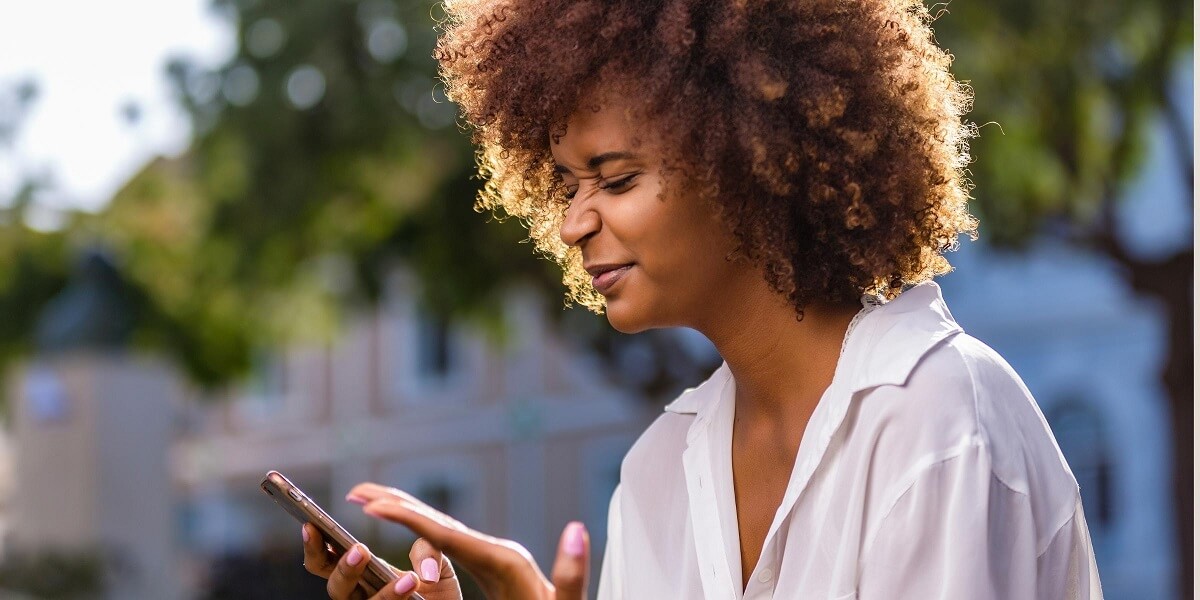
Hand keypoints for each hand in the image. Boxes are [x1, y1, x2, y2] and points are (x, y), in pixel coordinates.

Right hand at [301, 521, 459, 599]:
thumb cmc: (437, 589)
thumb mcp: (435, 563)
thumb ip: (426, 551)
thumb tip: (420, 560)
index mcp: (361, 573)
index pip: (326, 561)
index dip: (314, 546)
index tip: (311, 526)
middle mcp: (359, 595)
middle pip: (335, 587)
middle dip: (344, 568)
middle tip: (360, 549)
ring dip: (383, 593)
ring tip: (408, 578)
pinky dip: (395, 599)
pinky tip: (413, 584)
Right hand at [347, 483, 590, 599]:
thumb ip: (572, 574)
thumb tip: (578, 529)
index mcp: (505, 561)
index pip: (447, 536)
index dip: (407, 519)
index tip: (371, 504)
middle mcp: (496, 551)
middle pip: (438, 523)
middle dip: (397, 504)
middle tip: (356, 491)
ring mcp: (491, 557)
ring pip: (439, 530)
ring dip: (405, 512)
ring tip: (371, 501)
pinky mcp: (490, 568)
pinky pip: (447, 547)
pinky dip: (421, 534)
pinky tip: (409, 533)